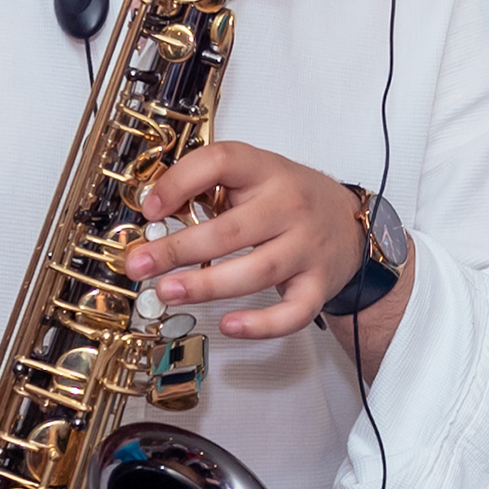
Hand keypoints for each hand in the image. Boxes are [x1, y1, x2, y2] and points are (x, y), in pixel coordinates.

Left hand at [121, 141, 368, 339]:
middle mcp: (290, 207)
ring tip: (167, 292)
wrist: (349, 224)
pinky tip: (229, 325)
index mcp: (267, 170)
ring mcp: (307, 248)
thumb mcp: (255, 175)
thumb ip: (210, 186)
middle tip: (139, 265)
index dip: (180, 182)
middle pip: (231, 230)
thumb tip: (153, 214)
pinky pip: (292, 312)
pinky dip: (261, 324)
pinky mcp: (318, 285)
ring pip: (255, 272)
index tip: (150, 208)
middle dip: (177, 250)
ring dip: (207, 285)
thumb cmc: (290, 199)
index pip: (222, 163)